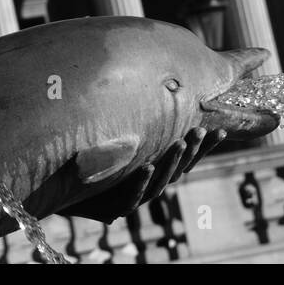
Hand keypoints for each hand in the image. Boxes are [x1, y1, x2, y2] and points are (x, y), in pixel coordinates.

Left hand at [66, 127, 227, 223]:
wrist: (61, 182)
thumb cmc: (94, 154)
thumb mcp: (120, 131)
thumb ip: (139, 116)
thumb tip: (155, 78)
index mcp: (154, 166)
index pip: (186, 157)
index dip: (205, 146)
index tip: (222, 130)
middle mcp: (147, 181)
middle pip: (178, 169)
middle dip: (192, 150)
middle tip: (202, 130)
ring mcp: (131, 195)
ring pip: (159, 183)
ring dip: (171, 162)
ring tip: (181, 142)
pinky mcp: (112, 206)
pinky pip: (130, 197)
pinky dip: (139, 182)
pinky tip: (146, 167)